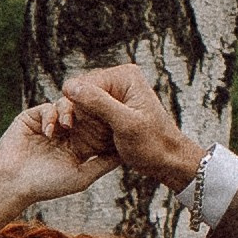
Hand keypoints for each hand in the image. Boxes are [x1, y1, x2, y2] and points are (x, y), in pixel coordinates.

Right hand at [0, 101, 117, 205]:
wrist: (12, 183)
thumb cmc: (47, 185)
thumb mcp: (82, 177)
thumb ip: (103, 163)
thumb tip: (127, 153)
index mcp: (79, 146)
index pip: (97, 128)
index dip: (107, 122)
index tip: (115, 120)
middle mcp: (66, 133)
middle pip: (84, 113)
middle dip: (90, 110)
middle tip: (96, 109)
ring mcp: (49, 124)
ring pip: (68, 106)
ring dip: (69, 112)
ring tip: (66, 126)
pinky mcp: (33, 118)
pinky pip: (48, 107)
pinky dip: (51, 116)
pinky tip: (50, 132)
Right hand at [58, 63, 202, 189]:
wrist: (167, 160)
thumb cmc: (152, 144)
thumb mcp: (125, 124)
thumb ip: (98, 102)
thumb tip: (70, 86)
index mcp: (124, 76)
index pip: (83, 82)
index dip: (73, 103)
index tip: (69, 126)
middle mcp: (118, 80)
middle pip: (79, 91)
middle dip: (74, 111)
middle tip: (72, 131)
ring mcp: (113, 94)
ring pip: (80, 103)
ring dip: (77, 120)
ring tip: (79, 137)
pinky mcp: (110, 109)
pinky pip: (87, 113)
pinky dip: (83, 125)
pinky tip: (87, 139)